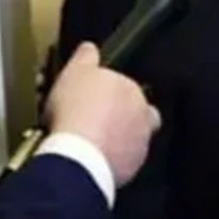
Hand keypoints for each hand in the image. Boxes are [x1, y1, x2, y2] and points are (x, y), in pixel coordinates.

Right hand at [45, 43, 159, 187]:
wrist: (78, 153)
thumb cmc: (76, 111)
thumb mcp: (74, 72)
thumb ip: (86, 58)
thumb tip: (89, 48)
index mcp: (133, 92)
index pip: (129, 91)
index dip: (112, 96)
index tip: (95, 101)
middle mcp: (144, 119)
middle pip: (136, 117)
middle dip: (120, 120)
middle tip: (94, 123)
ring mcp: (139, 146)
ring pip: (132, 141)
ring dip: (116, 142)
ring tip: (90, 144)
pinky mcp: (131, 169)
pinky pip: (122, 163)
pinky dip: (110, 162)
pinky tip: (91, 160)